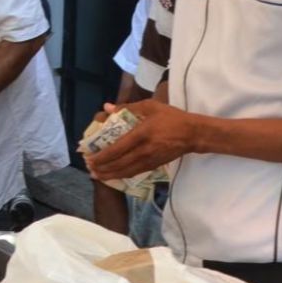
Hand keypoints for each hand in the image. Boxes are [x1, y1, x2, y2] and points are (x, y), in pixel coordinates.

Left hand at [84, 99, 199, 181]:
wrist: (193, 134)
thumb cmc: (171, 118)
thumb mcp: (150, 106)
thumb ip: (128, 107)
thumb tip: (108, 107)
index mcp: (142, 134)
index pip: (118, 148)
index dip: (102, 156)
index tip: (89, 157)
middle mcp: (144, 150)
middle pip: (119, 163)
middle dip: (102, 168)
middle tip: (89, 168)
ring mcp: (150, 160)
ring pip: (126, 171)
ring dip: (110, 175)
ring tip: (96, 176)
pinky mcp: (154, 165)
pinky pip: (134, 173)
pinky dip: (122, 175)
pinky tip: (114, 176)